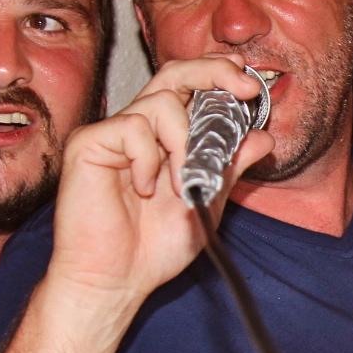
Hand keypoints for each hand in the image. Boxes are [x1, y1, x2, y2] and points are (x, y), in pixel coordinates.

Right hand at [43, 56, 274, 336]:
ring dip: (186, 144)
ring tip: (182, 185)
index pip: (193, 85)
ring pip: (162, 102)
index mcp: (167, 135)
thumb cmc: (154, 246)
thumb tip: (263, 136)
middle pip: (176, 72)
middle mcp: (140, 126)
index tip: (250, 86)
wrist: (116, 280)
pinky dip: (149, 159)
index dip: (221, 75)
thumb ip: (231, 165)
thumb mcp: (209, 200)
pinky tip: (144, 190)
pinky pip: (133, 128)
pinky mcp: (89, 143)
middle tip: (242, 88)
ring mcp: (113, 133)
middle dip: (214, 72)